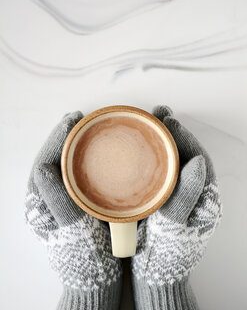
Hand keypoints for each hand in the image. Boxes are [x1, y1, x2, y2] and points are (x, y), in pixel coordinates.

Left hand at [25, 112, 121, 309]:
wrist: (97, 280)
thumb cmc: (84, 259)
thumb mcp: (71, 231)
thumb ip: (57, 202)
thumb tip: (43, 169)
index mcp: (39, 204)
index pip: (44, 161)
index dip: (57, 138)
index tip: (72, 120)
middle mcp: (46, 199)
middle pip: (52, 159)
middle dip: (64, 137)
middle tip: (79, 119)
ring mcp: (60, 200)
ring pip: (64, 166)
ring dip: (73, 146)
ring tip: (85, 129)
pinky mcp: (74, 203)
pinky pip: (75, 175)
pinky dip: (83, 160)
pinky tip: (93, 152)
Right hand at [131, 105, 221, 309]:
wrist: (154, 276)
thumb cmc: (166, 256)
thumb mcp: (175, 227)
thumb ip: (186, 196)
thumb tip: (198, 162)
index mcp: (203, 197)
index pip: (196, 157)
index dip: (182, 136)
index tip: (168, 119)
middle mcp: (193, 192)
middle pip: (184, 154)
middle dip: (172, 133)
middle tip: (158, 114)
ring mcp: (178, 195)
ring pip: (172, 161)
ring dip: (161, 142)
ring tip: (149, 126)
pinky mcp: (164, 199)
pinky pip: (160, 172)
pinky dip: (152, 157)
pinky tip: (140, 151)